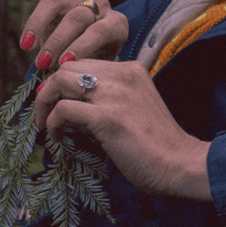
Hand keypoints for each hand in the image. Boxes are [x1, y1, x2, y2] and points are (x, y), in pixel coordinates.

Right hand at [17, 0, 129, 71]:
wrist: (87, 58)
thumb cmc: (91, 68)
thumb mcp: (93, 72)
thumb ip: (81, 72)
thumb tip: (60, 82)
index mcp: (115, 26)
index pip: (99, 31)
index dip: (82, 46)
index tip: (64, 64)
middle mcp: (98, 8)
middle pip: (76, 17)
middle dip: (58, 41)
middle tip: (43, 62)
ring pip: (57, 1)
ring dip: (38, 24)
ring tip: (26, 46)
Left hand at [33, 59, 212, 201]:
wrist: (181, 163)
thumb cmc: (157, 144)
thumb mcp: (132, 108)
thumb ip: (106, 100)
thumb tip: (69, 108)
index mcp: (130, 70)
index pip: (83, 63)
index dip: (63, 82)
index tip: (56, 102)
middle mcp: (122, 75)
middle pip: (66, 67)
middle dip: (48, 90)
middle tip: (45, 113)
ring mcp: (114, 94)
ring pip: (59, 81)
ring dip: (44, 104)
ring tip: (46, 125)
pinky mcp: (107, 118)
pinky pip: (63, 110)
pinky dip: (52, 123)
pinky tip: (58, 138)